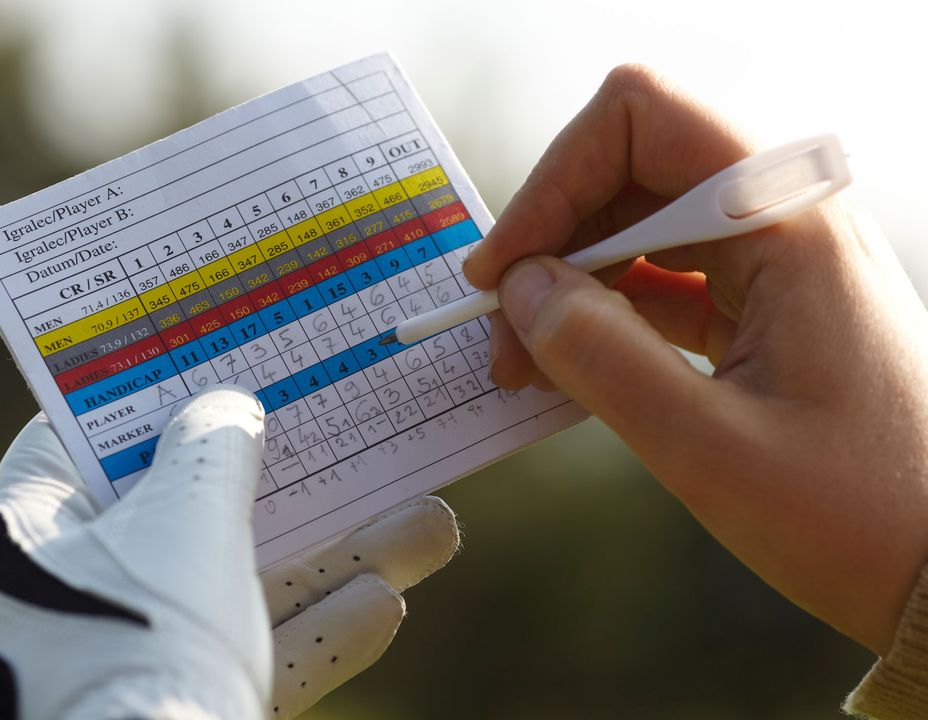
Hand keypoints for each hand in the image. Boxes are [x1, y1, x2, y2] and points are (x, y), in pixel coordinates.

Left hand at [0, 385, 458, 718]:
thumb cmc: (141, 636)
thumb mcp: (184, 517)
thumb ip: (212, 450)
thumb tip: (226, 409)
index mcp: (32, 533)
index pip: (78, 438)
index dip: (142, 395)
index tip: (206, 360)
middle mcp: (71, 594)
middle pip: (187, 511)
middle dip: (283, 481)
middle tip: (340, 430)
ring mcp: (126, 656)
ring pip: (240, 588)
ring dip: (333, 559)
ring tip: (429, 524)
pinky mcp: (174, 708)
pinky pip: (249, 657)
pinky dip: (314, 633)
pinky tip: (389, 604)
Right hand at [462, 64, 927, 654]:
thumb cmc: (859, 513)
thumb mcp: (709, 448)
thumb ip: (602, 359)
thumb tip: (520, 293)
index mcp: (788, 223)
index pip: (642, 119)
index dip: (553, 181)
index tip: (504, 271)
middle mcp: (785, 218)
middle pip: (630, 167)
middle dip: (551, 240)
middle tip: (502, 331)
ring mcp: (777, 258)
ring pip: (639, 222)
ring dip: (571, 280)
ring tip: (527, 361)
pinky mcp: (766, 301)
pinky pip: (663, 274)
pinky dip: (606, 311)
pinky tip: (572, 365)